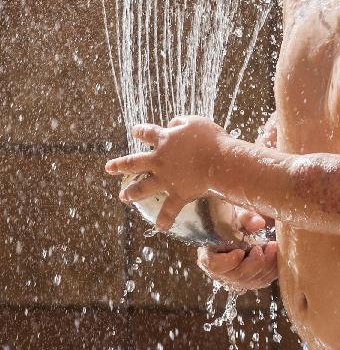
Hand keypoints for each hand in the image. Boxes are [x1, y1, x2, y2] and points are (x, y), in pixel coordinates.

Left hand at [104, 115, 225, 230]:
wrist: (220, 162)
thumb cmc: (210, 139)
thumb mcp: (194, 122)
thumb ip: (180, 121)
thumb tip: (171, 124)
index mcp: (164, 140)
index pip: (148, 133)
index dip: (140, 131)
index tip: (135, 131)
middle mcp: (159, 161)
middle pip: (134, 163)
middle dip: (120, 165)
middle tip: (108, 168)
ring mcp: (166, 179)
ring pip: (143, 188)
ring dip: (131, 193)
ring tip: (123, 196)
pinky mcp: (178, 194)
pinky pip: (169, 210)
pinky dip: (164, 220)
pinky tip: (159, 228)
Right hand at [197, 207, 277, 291]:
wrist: (240, 225)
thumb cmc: (234, 219)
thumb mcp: (236, 213)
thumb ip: (246, 217)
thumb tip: (258, 224)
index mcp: (209, 254)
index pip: (214, 265)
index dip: (228, 262)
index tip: (240, 251)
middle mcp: (221, 272)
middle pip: (237, 276)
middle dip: (254, 263)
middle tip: (263, 247)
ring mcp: (236, 279)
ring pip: (252, 281)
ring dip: (266, 265)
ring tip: (273, 246)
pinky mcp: (250, 280)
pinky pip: (263, 280)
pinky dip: (272, 269)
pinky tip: (276, 254)